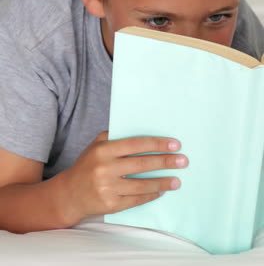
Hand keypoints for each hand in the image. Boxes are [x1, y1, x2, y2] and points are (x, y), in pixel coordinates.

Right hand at [64, 131, 187, 223]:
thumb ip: (115, 136)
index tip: (175, 144)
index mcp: (103, 150)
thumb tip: (142, 129)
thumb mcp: (96, 145)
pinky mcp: (111, 205)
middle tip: (183, 160)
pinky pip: (136, 200)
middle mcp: (105, 168)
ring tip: (177, 180)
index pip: (135, 144)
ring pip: (141, 185)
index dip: (157, 144)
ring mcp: (108, 188)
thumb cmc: (87, 165)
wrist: (69, 194)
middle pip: (142, 164)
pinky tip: (161, 191)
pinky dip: (150, 195)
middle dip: (165, 162)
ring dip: (162, 182)